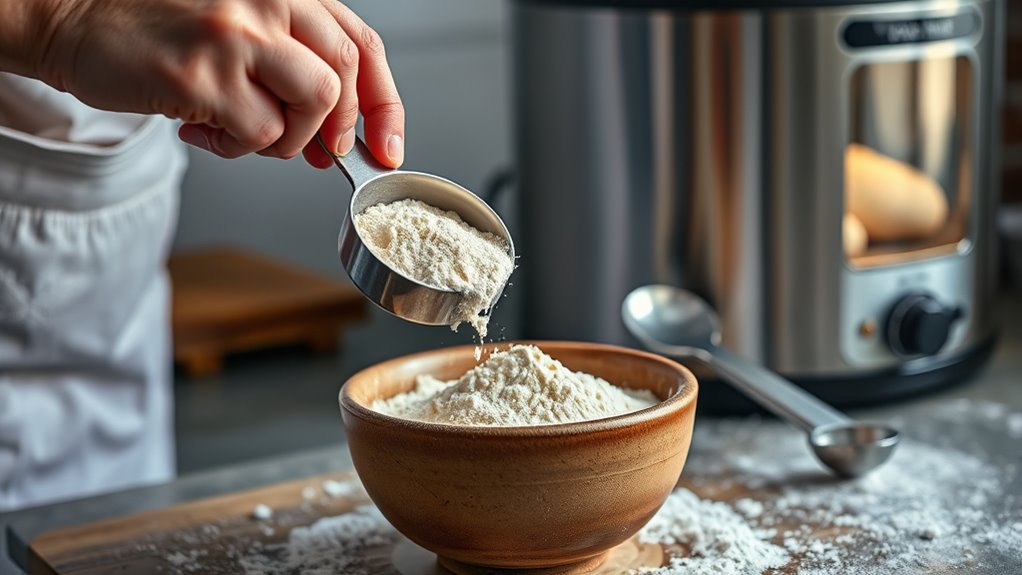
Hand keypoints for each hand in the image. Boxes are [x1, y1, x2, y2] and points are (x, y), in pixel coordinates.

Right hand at [34, 0, 403, 167]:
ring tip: (247, 132)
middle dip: (339, 129)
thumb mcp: (241, 28)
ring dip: (289, 138)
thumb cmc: (159, 29)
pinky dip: (241, 147)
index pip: (362, 46)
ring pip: (315, 104)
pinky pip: (260, 132)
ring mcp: (237, 36)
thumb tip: (339, 136)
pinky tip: (206, 131)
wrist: (74, 19)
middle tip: (316, 152)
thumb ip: (294, 66)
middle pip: (345, 75)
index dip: (385, 103)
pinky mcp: (204, 74)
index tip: (387, 144)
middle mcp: (268, 2)